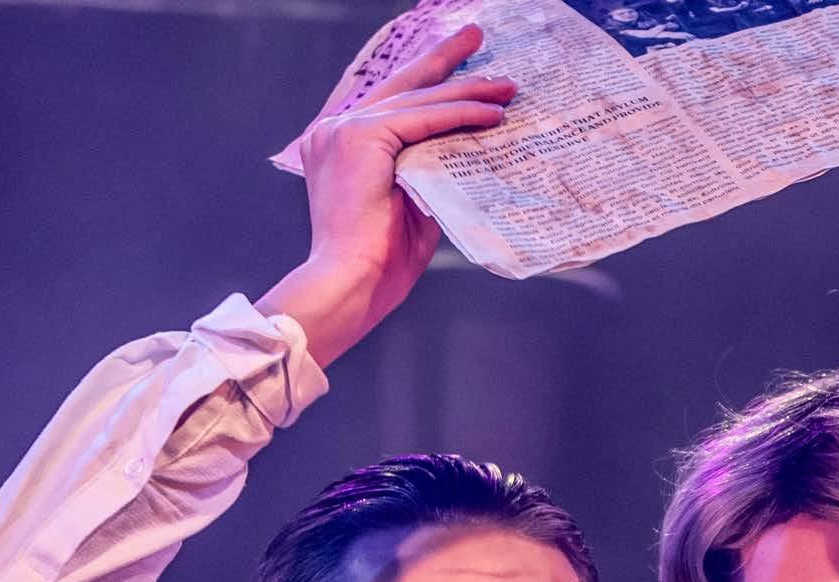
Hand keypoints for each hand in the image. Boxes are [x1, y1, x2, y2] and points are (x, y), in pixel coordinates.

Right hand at [257, 25, 514, 365]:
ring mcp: (342, 131)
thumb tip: (466, 148)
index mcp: (338, 149)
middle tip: (476, 38)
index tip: (456, 62)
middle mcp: (333, 132)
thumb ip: (429, 172)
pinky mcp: (358, 137)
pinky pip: (422, 118)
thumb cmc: (378, 265)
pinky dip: (460, 115)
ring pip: (417, 101)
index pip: (388, 104)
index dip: (424, 81)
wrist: (351, 286)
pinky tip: (492, 113)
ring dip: (466, 92)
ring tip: (505, 86)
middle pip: (400, 88)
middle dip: (444, 63)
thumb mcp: (410, 206)